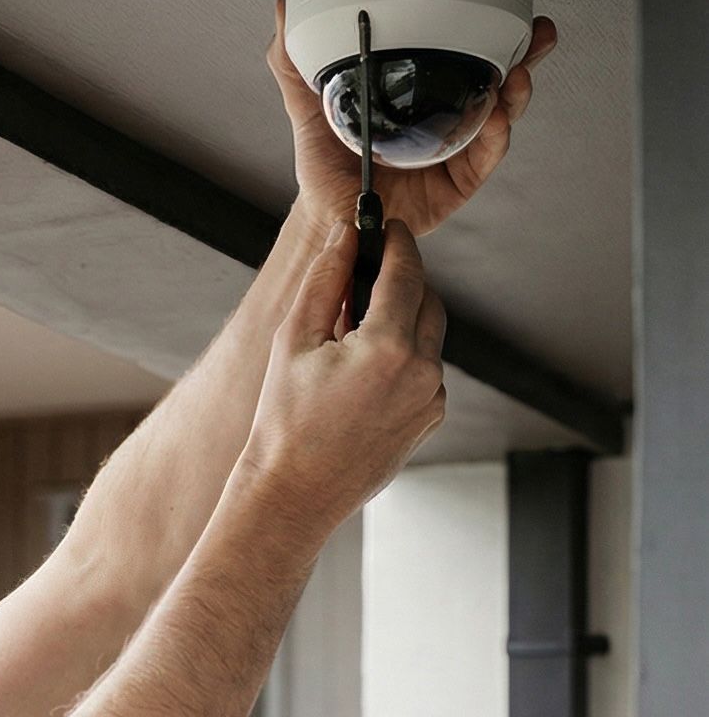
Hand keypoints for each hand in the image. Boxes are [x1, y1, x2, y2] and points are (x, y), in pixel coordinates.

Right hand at [240, 222, 448, 532]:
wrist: (294, 491)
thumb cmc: (284, 420)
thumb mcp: (293, 340)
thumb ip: (325, 280)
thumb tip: (345, 236)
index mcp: (388, 348)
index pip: (406, 272)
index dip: (396, 242)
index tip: (387, 225)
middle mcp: (424, 372)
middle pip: (428, 299)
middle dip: (401, 281)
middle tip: (361, 279)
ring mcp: (433, 399)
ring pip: (429, 336)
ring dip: (400, 321)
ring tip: (351, 334)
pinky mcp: (431, 418)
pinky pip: (426, 371)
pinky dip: (402, 358)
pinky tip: (360, 374)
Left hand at [269, 0, 559, 234]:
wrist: (328, 217)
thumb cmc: (327, 164)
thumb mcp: (307, 107)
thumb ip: (295, 64)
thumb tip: (283, 12)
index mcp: (420, 91)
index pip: (464, 47)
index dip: (490, 19)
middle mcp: (447, 114)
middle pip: (499, 73)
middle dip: (524, 48)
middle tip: (536, 27)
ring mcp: (459, 146)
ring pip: (502, 112)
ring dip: (517, 90)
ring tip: (517, 72)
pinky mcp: (461, 180)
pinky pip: (486, 155)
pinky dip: (494, 135)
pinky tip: (495, 118)